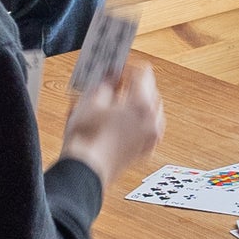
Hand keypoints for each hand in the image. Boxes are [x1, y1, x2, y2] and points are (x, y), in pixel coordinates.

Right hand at [59, 60, 166, 184]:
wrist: (85, 171)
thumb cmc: (86, 140)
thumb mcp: (90, 101)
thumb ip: (105, 83)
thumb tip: (111, 77)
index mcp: (142, 104)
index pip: (143, 73)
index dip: (128, 67)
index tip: (116, 69)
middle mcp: (153, 120)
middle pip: (150, 90)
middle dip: (134, 85)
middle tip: (115, 83)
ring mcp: (151, 136)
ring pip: (151, 110)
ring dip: (137, 102)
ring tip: (115, 103)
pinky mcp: (146, 149)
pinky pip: (148, 126)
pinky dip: (138, 120)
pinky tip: (120, 121)